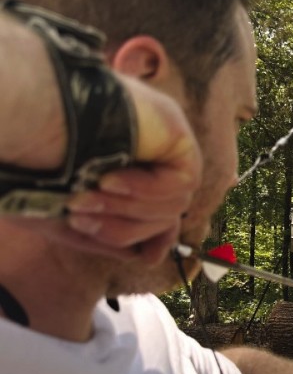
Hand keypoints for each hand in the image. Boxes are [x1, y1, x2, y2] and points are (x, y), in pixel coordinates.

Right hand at [1, 71, 201, 264]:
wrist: (31, 116)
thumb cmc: (34, 163)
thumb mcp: (65, 211)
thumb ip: (107, 235)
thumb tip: (149, 255)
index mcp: (129, 166)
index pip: (164, 210)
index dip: (158, 237)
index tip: (144, 257)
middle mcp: (153, 154)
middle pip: (166, 214)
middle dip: (123, 226)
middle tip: (77, 218)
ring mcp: (166, 143)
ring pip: (173, 204)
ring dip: (125, 209)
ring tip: (84, 199)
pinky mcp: (177, 134)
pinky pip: (180, 181)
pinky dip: (145, 189)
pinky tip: (109, 179)